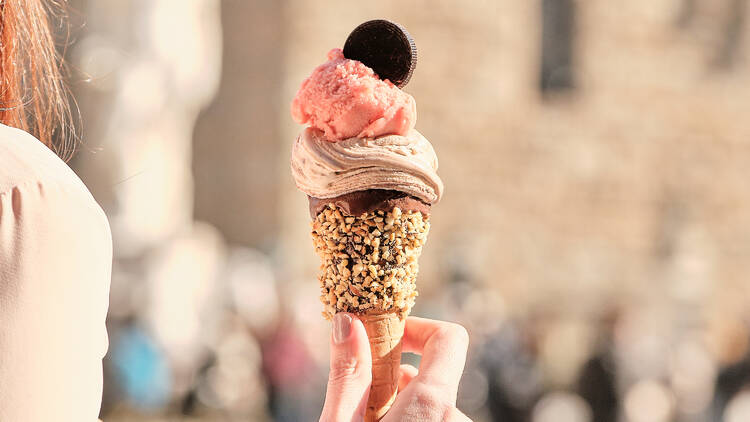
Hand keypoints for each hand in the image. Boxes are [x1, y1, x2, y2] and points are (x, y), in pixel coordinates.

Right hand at [319, 313, 470, 421]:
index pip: (449, 339)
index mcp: (432, 404)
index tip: (383, 339)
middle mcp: (455, 419)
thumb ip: (348, 374)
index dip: (417, 328)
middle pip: (430, 377)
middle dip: (393, 380)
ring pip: (429, 406)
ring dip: (399, 407)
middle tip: (358, 400)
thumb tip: (347, 321)